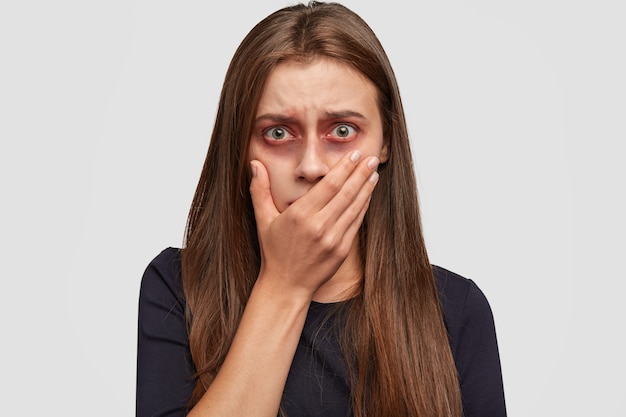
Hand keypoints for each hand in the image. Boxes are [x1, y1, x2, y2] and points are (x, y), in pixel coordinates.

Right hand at [249, 150, 378, 298]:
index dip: (344, 168)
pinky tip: (368, 195)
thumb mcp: (263, 220)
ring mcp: (333, 239)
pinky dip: (363, 207)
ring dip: (366, 188)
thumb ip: (259, 190)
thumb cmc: (274, 252)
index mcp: (300, 215)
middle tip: (370, 158)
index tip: (354, 155)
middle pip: (346, 193)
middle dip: (360, 173)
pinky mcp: (342, 250)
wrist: (287, 285)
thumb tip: (255, 164)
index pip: (329, 185)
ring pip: (354, 207)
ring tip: (373, 172)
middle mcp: (319, 225)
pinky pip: (356, 223)